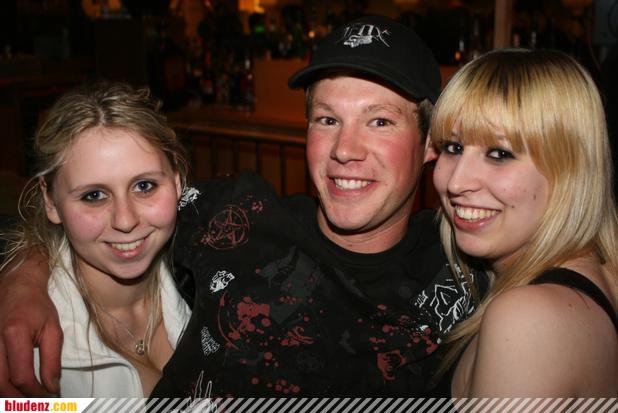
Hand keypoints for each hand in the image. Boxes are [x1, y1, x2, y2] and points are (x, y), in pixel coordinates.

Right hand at [0, 251, 61, 396]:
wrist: (17, 284)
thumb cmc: (37, 306)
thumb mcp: (53, 330)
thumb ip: (52, 361)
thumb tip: (52, 388)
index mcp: (14, 334)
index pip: (22, 376)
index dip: (36, 392)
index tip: (50, 397)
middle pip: (0, 385)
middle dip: (19, 400)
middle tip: (37, 403)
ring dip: (8, 395)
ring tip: (26, 398)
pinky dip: (1, 383)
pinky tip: (14, 388)